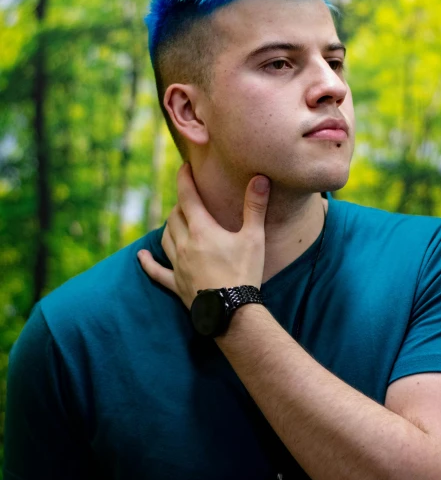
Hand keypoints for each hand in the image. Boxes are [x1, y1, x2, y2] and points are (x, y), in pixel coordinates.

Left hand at [137, 162, 270, 309]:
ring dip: (170, 225)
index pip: (187, 196)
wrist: (232, 312)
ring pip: (165, 237)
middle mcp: (184, 244)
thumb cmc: (245, 273)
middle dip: (181, 203)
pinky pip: (156, 271)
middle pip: (174, 215)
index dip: (184, 179)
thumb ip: (255, 206)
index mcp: (202, 229)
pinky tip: (140, 257)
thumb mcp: (254, 237)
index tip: (184, 166)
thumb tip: (260, 178)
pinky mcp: (175, 284)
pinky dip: (148, 263)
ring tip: (177, 219)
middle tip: (191, 197)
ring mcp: (177, 264)